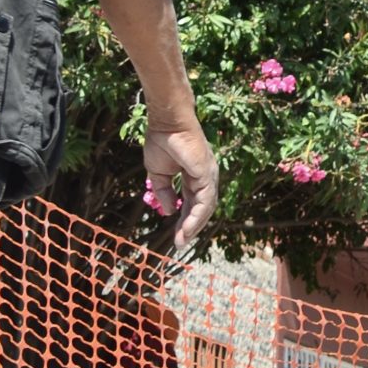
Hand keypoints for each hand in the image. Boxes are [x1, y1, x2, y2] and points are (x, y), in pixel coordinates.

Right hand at [144, 123, 218, 250]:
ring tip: (182, 240)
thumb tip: (169, 211)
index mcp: (195, 178)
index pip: (193, 204)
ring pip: (204, 209)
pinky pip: (204, 201)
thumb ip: (164, 192)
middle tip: (179, 244)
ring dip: (193, 226)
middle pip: (201, 210)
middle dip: (190, 228)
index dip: (184, 220)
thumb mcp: (158, 173)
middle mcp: (206, 180)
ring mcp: (209, 178)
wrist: (166, 123)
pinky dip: (196, 216)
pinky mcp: (207, 175)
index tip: (176, 235)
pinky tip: (187, 228)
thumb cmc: (163, 142)